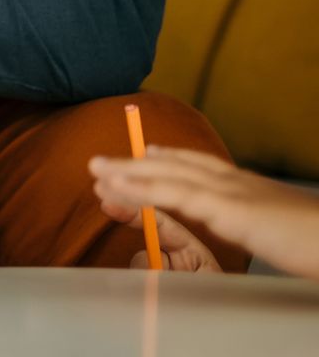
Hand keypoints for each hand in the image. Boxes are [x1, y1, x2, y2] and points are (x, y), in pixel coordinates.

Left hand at [91, 146, 318, 277]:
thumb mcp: (281, 228)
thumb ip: (260, 222)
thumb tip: (256, 225)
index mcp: (249, 187)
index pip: (202, 165)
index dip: (171, 157)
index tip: (148, 150)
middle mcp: (237, 183)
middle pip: (176, 165)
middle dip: (135, 163)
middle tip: (101, 163)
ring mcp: (232, 193)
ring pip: (167, 176)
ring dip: (128, 172)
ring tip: (95, 171)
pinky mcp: (230, 210)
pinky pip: (175, 196)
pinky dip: (143, 189)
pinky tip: (120, 188)